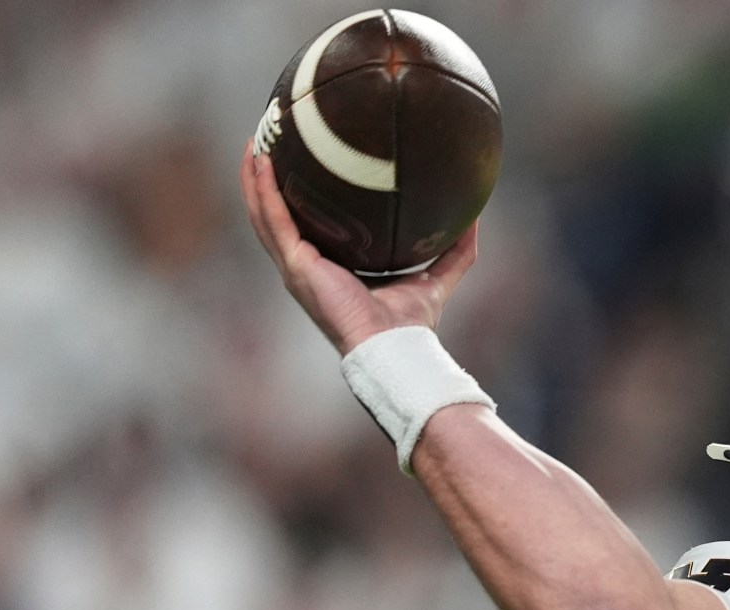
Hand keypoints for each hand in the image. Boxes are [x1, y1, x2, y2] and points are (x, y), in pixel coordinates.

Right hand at [238, 144, 476, 354]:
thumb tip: (476, 217)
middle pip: (275, 216)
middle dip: (265, 180)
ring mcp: (296, 267)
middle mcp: (306, 266)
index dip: (297, 198)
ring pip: (263, 214)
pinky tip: (261, 160)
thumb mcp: (436, 277)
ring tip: (254, 141)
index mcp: (329, 268)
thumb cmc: (411, 324)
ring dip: (253, 178)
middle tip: (265, 141)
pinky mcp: (297, 266)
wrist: (395, 347)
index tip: (297, 163)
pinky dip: (263, 190)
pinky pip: (273, 220)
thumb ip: (455, 250)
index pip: (305, 227)